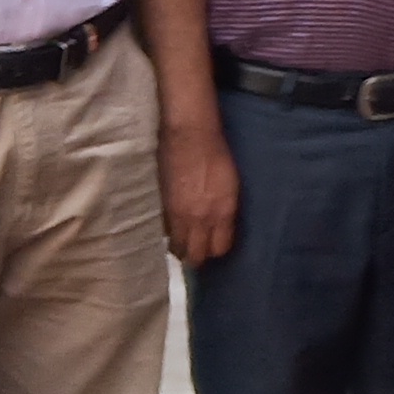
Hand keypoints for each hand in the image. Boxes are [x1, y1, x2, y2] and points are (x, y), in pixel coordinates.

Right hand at [157, 117, 241, 264]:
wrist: (190, 136)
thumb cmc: (217, 156)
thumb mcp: (232, 186)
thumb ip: (226, 211)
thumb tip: (220, 228)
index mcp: (222, 212)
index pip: (219, 249)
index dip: (218, 251)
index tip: (216, 247)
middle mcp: (200, 219)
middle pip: (195, 255)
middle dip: (198, 257)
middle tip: (199, 251)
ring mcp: (178, 214)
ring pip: (176, 248)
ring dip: (181, 248)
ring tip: (185, 243)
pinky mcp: (162, 206)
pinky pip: (165, 231)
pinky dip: (169, 234)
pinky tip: (173, 228)